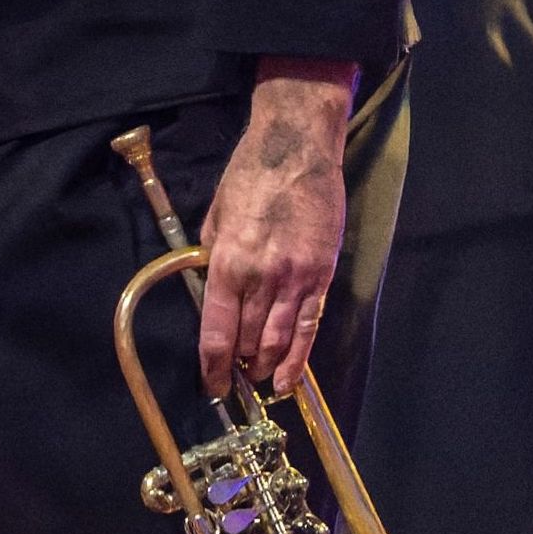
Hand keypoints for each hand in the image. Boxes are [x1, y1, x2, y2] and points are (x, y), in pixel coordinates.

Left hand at [193, 66, 354, 395]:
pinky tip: (291, 381)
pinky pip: (309, 326)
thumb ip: (212, 260)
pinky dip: (299, 358)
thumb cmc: (250, 176)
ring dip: (268, 367)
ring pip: (279, 340)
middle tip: (235, 380)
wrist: (297, 148)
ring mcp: (296, 277)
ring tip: (261, 382)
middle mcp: (262, 276)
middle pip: (249, 341)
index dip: (213, 367)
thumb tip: (210, 295)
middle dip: (240, 367)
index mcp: (228, 262)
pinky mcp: (322, 274)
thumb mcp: (216, 217)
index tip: (212, 385)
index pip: (217, 332)